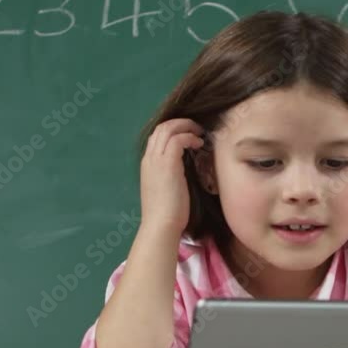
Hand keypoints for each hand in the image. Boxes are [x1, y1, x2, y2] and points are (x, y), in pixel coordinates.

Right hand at [139, 118, 204, 236]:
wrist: (161, 224)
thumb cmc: (167, 213)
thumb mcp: (167, 188)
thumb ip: (172, 175)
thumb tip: (185, 169)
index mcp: (148, 164)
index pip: (157, 136)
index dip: (173, 130)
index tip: (188, 133)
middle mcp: (149, 158)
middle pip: (161, 127)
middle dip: (180, 123)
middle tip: (196, 128)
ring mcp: (156, 160)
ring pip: (168, 128)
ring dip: (186, 126)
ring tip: (199, 132)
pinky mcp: (167, 163)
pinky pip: (178, 139)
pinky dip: (189, 137)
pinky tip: (199, 144)